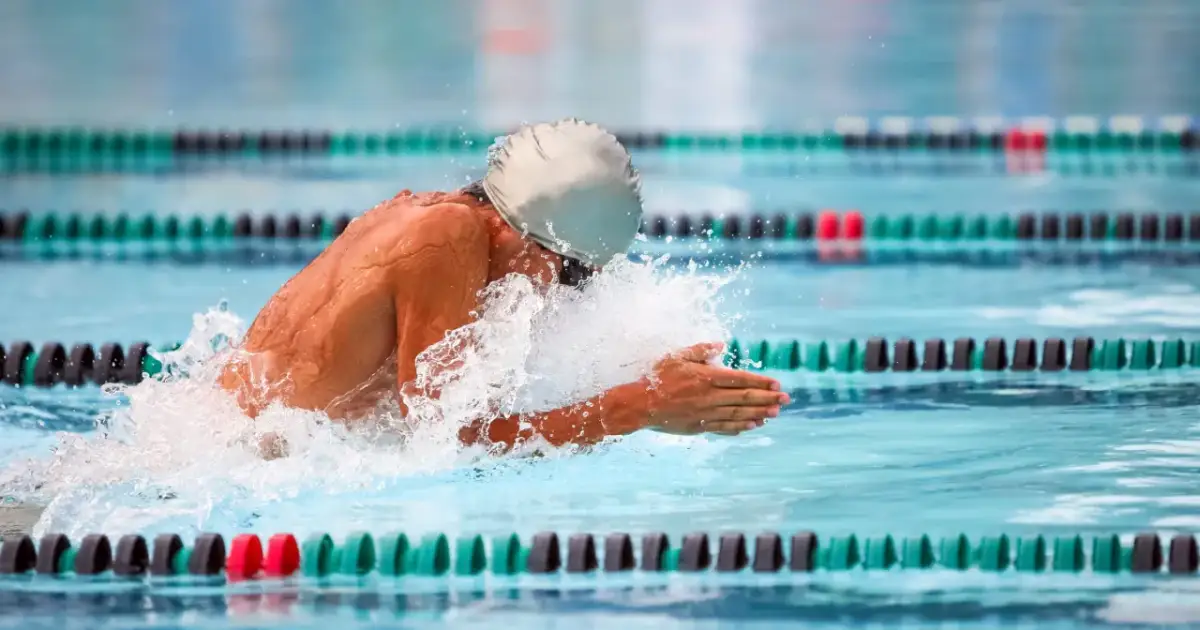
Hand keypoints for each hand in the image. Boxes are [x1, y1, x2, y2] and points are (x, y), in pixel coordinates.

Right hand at [642, 342, 789, 435]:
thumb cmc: (656, 377)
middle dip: (767, 398)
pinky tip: (752, 425)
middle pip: (744, 397)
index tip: (776, 383)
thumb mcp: (676, 356)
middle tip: (786, 400)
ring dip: (759, 413)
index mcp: (705, 377)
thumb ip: (700, 350)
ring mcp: (705, 413)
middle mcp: (709, 396)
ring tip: (775, 413)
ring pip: (738, 413)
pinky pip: (724, 426)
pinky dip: (740, 426)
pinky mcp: (699, 426)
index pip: (740, 379)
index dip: (760, 381)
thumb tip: (721, 345)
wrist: (640, 405)